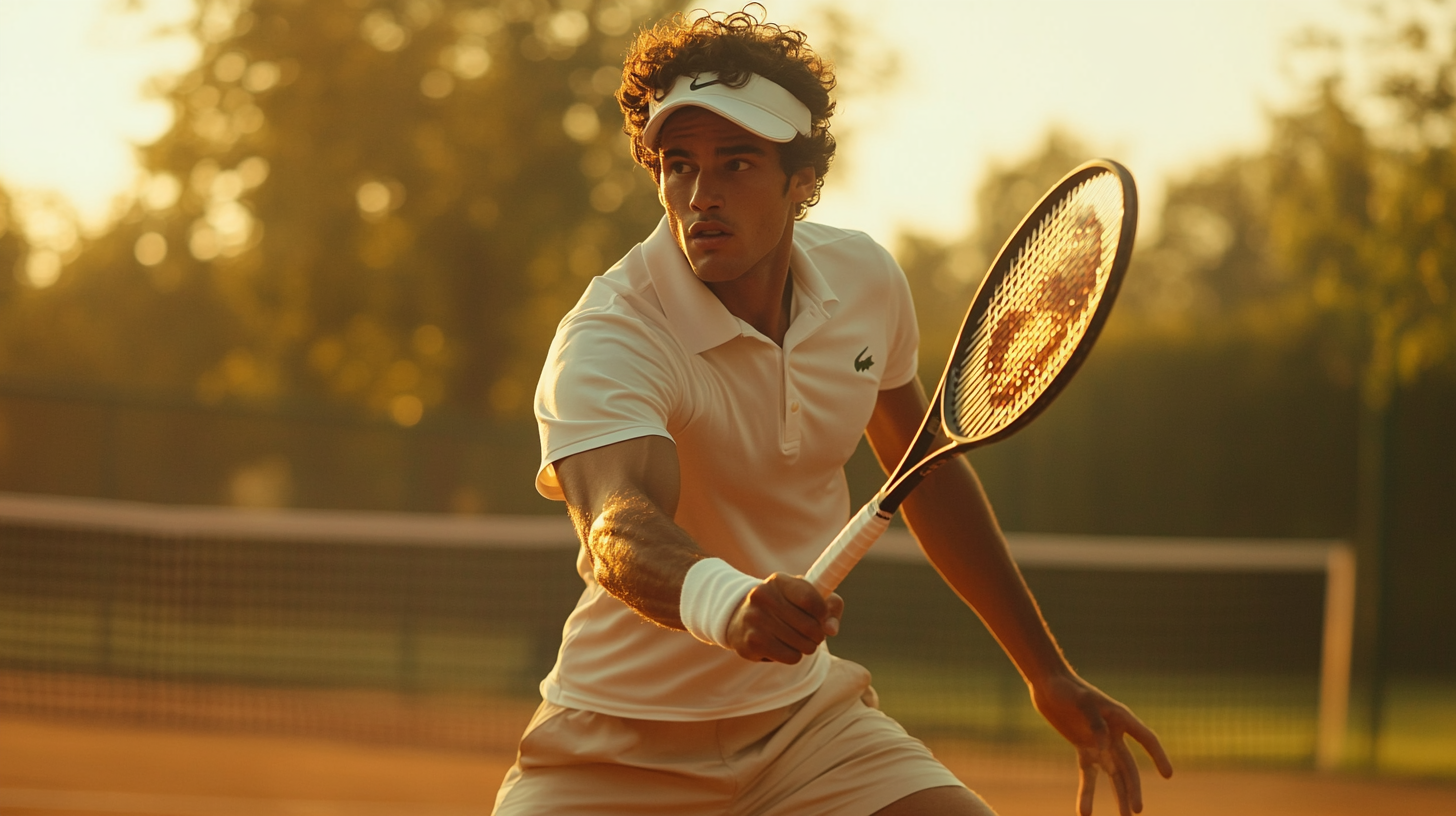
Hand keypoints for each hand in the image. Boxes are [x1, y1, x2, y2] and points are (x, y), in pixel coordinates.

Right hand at [724, 573, 842, 663]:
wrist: (739, 619)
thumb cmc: (782, 606)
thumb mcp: (804, 596)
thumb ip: (830, 606)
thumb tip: (832, 629)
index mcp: (778, 581)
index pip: (811, 599)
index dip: (824, 613)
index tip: (822, 616)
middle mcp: (763, 597)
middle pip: (810, 626)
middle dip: (818, 634)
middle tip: (813, 634)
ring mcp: (755, 620)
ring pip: (803, 645)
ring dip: (807, 646)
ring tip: (797, 640)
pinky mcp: (751, 642)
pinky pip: (791, 657)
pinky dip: (794, 656)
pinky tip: (783, 647)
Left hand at [1031, 672, 1172, 815]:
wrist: (1049, 685)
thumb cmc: (1067, 688)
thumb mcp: (1080, 701)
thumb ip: (1094, 722)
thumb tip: (1102, 747)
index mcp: (1121, 717)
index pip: (1146, 738)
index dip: (1158, 755)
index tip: (1168, 774)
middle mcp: (1114, 734)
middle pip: (1128, 766)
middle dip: (1133, 789)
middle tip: (1137, 810)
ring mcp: (1100, 743)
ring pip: (1114, 775)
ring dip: (1118, 796)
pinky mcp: (1084, 749)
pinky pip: (1088, 775)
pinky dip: (1087, 793)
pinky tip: (1085, 813)